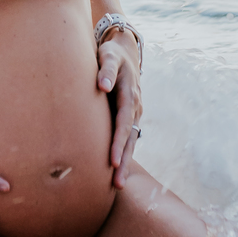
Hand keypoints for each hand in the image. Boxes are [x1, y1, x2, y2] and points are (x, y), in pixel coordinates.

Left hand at [96, 29, 141, 188]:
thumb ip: (106, 69)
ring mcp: (134, 113)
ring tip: (118, 185)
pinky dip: (123, 154)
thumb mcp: (108, 55)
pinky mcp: (129, 117)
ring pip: (130, 141)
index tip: (112, 161)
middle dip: (123, 161)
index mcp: (130, 94)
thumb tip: (103, 86)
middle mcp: (135, 106)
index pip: (123, 123)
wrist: (124, 52)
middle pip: (129, 138)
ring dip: (124, 162)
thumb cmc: (110, 54)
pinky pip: (127, 138)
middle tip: (118, 184)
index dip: (118, 143)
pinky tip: (116, 170)